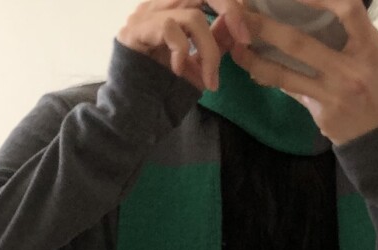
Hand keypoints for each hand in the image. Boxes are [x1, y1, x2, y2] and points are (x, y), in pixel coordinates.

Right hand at [117, 0, 250, 92]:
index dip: (231, 6)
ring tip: (210, 79)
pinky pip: (170, 28)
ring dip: (209, 49)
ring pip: (192, 15)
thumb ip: (214, 43)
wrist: (131, 110)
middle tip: (243, 38)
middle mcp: (161, 4)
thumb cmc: (162, 88)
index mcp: (175, 6)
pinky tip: (178, 71)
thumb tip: (236, 27)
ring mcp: (146, 15)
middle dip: (230, 10)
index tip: (245, 34)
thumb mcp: (197, 64)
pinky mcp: (136, 30)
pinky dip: (182, 51)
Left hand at [230, 0, 377, 145]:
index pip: (347, 9)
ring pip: (285, 73)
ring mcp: (334, 94)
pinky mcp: (322, 113)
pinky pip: (290, 91)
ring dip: (255, 60)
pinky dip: (271, 79)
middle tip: (241, 14)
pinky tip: (254, 70)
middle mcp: (351, 69)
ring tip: (236, 48)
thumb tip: (321, 7)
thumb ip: (353, 33)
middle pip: (299, 43)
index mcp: (370, 47)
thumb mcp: (377, 54)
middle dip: (265, 27)